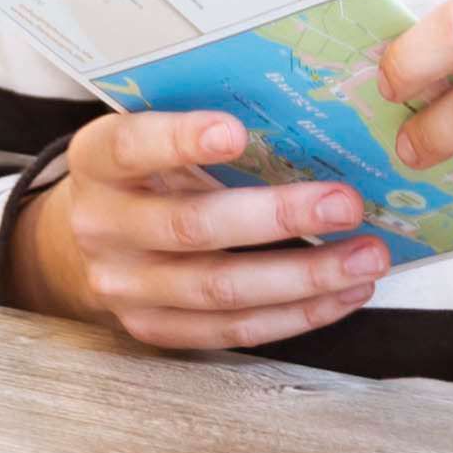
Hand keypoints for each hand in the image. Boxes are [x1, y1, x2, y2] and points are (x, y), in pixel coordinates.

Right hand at [15, 110, 391, 351]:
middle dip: (277, 217)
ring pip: (221, 290)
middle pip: (192, 228)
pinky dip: (295, 315)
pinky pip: (232, 330)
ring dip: (304, 277)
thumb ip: (198, 132)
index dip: (182, 140)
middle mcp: (103, 227)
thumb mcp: (148, 138)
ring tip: (365, 257)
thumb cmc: (138, 175)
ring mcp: (125, 287)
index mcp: (98, 163)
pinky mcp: (154, 329)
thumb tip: (304, 121)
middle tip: (345, 204)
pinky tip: (341, 294)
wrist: (86, 242)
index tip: (236, 130)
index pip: (133, 147)